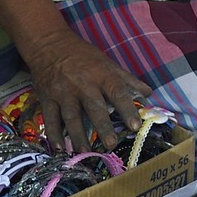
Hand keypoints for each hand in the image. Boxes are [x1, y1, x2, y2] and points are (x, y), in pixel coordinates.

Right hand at [20, 25, 143, 154]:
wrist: (50, 44)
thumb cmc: (83, 56)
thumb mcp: (107, 63)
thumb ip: (128, 80)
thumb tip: (148, 94)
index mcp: (102, 75)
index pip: (117, 92)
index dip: (127, 109)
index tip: (135, 126)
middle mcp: (83, 84)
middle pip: (94, 107)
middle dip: (103, 126)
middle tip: (111, 144)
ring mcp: (63, 92)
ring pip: (71, 117)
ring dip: (78, 136)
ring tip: (85, 151)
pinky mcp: (47, 98)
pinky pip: (50, 119)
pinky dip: (54, 134)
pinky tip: (59, 148)